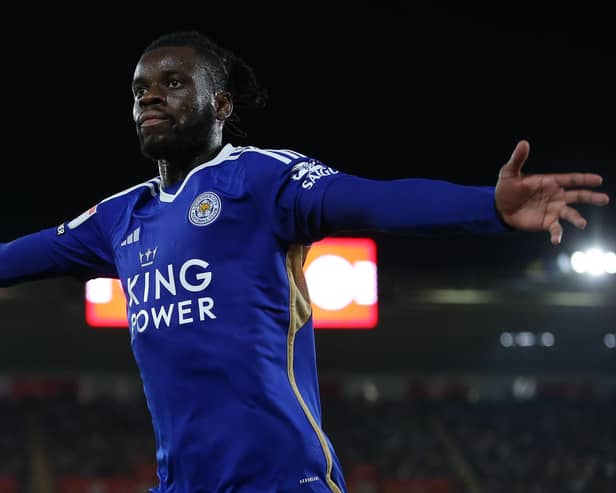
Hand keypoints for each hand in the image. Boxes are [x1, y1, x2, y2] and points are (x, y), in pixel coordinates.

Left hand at [495, 140, 609, 244]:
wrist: (499, 208)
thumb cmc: (506, 188)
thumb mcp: (509, 173)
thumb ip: (518, 160)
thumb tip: (523, 143)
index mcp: (550, 182)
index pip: (571, 179)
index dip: (584, 179)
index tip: (598, 180)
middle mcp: (556, 196)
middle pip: (578, 196)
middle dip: (591, 197)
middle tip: (604, 199)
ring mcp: (552, 210)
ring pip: (570, 214)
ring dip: (577, 218)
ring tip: (582, 223)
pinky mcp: (546, 223)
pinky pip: (555, 229)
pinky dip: (557, 234)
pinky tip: (556, 240)